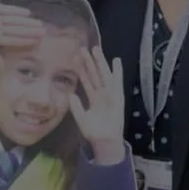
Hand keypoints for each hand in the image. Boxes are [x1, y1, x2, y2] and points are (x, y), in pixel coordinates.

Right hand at [0, 1, 42, 65]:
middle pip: (18, 30)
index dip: (26, 40)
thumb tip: (1, 67)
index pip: (15, 40)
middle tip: (45, 32)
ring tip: (40, 23)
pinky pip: (8, 10)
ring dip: (27, 22)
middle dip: (30, 31)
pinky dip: (17, 11)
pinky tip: (28, 13)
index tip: (38, 42)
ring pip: (16, 20)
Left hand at [68, 46, 126, 164]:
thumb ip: (76, 107)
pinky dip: (117, 72)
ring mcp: (110, 94)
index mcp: (93, 98)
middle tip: (82, 48)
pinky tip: (116, 61)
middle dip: (89, 62)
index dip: (80, 70)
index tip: (74, 59)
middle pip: (94, 74)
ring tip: (95, 49)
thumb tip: (71, 95)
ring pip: (103, 75)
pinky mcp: (117, 97)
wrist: (104, 141)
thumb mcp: (81, 118)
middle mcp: (101, 94)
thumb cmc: (94, 132)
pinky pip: (117, 82)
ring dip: (100, 62)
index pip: (86, 80)